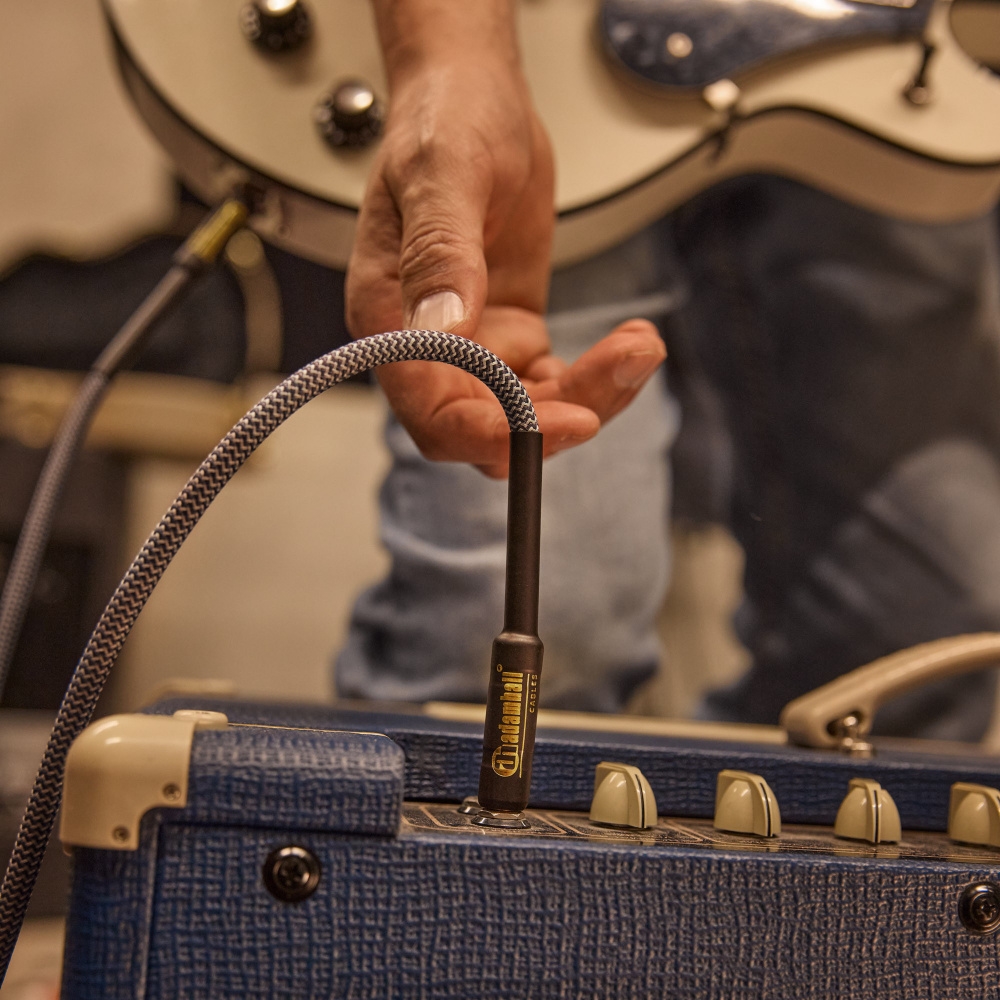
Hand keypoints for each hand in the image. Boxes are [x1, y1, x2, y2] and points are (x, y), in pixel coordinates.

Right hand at [346, 2, 664, 475]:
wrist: (476, 99)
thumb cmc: (444, 123)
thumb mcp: (442, 175)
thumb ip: (440, 253)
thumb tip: (442, 329)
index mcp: (390, 320)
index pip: (433, 413)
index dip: (494, 435)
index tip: (566, 422)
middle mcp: (428, 346)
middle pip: (488, 427)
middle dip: (560, 416)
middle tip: (623, 367)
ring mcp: (473, 345)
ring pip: (530, 414)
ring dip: (593, 393)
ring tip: (639, 343)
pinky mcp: (512, 335)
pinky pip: (555, 384)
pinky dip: (597, 374)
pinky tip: (631, 341)